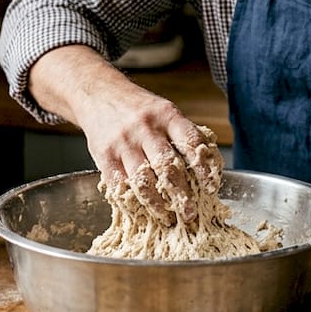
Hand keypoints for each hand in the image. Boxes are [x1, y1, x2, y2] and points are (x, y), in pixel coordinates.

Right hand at [29, 46, 215, 223]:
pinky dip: (132, 201)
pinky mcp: (104, 156)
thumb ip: (182, 135)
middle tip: (190, 213)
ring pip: (142, 181)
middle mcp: (145, 128)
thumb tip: (208, 167)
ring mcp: (123, 143)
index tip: (211, 188)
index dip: (204, 168)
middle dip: (181, 194)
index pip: (191, 143)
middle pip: (167, 166)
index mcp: (166, 115)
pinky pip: (119, 185)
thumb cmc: (139, 108)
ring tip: (167, 217)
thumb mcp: (164, 111)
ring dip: (157, 204)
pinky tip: (141, 211)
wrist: (99, 94)